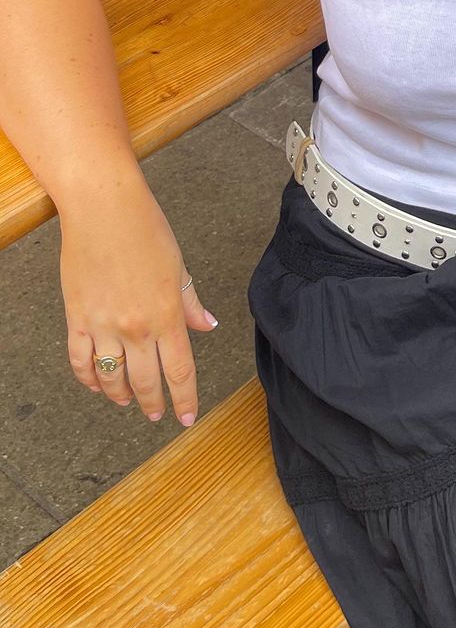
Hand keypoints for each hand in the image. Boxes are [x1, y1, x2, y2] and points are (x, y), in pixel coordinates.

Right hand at [60, 171, 217, 427]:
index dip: (185, 399)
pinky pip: (80, 361)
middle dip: (154, 404)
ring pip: (111, 378)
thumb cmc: (145, 229)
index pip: (179, 371)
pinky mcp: (76, 319)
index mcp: (167, 315)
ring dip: (121, 396)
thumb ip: (190, 302)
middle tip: (156, 415)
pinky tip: (95, 384)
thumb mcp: (178, 266)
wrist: (103, 209)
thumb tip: (207, 325)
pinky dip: (88, 378)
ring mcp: (103, 326)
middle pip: (146, 382)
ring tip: (128, 401)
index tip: (187, 417)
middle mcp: (136, 328)